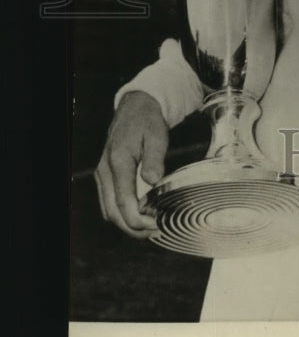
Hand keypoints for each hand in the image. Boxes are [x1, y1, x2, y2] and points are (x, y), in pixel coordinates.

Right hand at [94, 91, 168, 238]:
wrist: (136, 106)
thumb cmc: (148, 120)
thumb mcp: (157, 135)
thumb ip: (154, 158)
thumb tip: (152, 180)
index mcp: (118, 161)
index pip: (123, 202)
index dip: (138, 221)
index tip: (155, 225)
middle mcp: (105, 171)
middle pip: (113, 212)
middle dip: (133, 228)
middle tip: (155, 230)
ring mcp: (103, 174)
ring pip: (108, 210)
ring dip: (126, 223)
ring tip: (150, 226)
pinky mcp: (105, 175)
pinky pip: (109, 202)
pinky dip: (122, 213)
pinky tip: (140, 214)